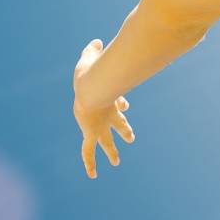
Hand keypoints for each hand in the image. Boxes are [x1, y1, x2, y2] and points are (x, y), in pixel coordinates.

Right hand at [72, 39, 134, 178]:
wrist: (93, 88)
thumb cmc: (92, 73)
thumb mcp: (90, 58)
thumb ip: (93, 51)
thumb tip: (97, 43)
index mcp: (110, 99)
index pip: (119, 103)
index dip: (122, 104)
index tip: (126, 104)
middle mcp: (109, 114)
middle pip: (119, 124)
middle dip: (125, 130)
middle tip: (131, 138)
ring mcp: (100, 126)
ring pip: (107, 142)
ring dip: (112, 151)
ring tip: (116, 162)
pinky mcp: (90, 134)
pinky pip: (88, 152)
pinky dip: (90, 164)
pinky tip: (93, 176)